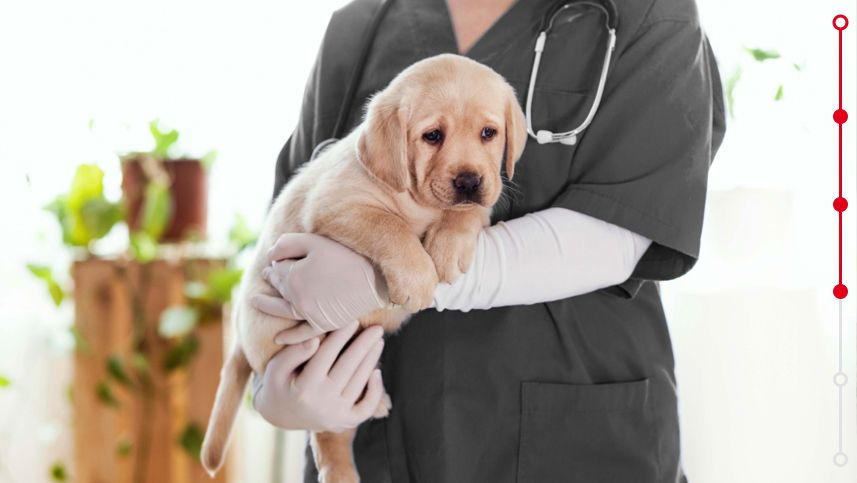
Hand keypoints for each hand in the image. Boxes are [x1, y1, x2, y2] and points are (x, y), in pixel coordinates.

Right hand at [252, 322, 385, 431]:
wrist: (281, 416)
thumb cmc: (279, 384)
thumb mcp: (276, 367)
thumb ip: (294, 353)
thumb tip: (316, 338)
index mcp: (304, 388)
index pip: (327, 355)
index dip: (341, 336)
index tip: (352, 320)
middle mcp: (322, 403)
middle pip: (348, 367)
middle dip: (364, 345)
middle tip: (376, 328)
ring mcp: (336, 415)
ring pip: (359, 383)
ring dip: (371, 360)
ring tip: (378, 341)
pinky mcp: (346, 422)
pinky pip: (366, 407)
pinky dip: (375, 391)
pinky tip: (376, 372)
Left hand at [253, 233, 387, 332]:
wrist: (376, 277)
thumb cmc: (346, 255)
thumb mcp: (314, 242)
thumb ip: (287, 245)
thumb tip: (269, 256)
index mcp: (292, 277)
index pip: (277, 269)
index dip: (276, 263)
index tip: (275, 260)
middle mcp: (297, 299)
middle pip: (279, 288)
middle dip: (272, 280)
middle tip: (266, 275)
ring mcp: (310, 315)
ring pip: (283, 310)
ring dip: (268, 305)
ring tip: (255, 302)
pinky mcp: (325, 324)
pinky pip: (303, 334)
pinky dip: (291, 337)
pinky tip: (279, 339)